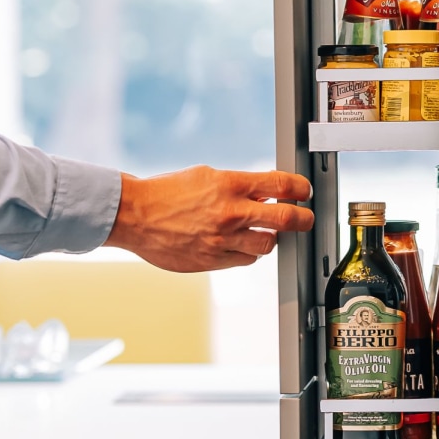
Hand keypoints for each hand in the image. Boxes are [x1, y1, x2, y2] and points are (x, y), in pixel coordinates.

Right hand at [105, 166, 313, 271]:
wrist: (134, 216)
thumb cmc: (166, 193)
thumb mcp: (206, 177)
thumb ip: (237, 186)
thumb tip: (265, 193)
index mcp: (229, 185)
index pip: (280, 184)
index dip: (299, 188)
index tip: (304, 191)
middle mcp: (230, 213)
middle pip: (285, 219)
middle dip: (302, 219)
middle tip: (304, 218)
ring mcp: (222, 240)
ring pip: (267, 245)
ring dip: (270, 238)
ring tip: (264, 232)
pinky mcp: (212, 261)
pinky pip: (244, 260)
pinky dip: (247, 253)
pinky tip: (238, 244)